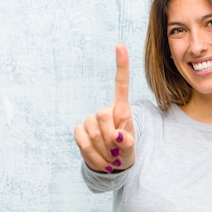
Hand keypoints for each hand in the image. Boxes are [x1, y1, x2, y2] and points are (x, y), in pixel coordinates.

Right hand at [74, 44, 135, 172]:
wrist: (111, 165)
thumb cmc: (125, 152)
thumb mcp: (131, 149)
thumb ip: (127, 142)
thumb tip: (117, 137)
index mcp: (122, 110)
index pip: (121, 85)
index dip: (121, 66)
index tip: (120, 46)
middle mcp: (105, 111)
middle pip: (102, 115)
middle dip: (110, 137)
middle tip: (117, 151)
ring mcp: (90, 120)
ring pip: (93, 132)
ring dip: (103, 150)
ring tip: (110, 156)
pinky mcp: (80, 131)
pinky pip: (82, 141)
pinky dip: (92, 154)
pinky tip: (100, 158)